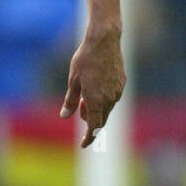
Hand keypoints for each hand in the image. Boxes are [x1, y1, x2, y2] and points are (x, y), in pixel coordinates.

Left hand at [60, 24, 124, 147]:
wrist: (104, 41)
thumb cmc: (85, 59)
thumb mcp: (72, 80)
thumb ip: (70, 100)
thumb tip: (64, 116)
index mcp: (96, 100)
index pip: (94, 127)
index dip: (89, 137)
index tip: (84, 145)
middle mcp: (110, 98)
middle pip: (101, 119)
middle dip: (90, 119)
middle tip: (79, 106)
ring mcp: (117, 91)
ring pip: (107, 108)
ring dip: (96, 108)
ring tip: (85, 95)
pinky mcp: (122, 83)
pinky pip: (113, 98)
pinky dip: (104, 100)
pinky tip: (96, 88)